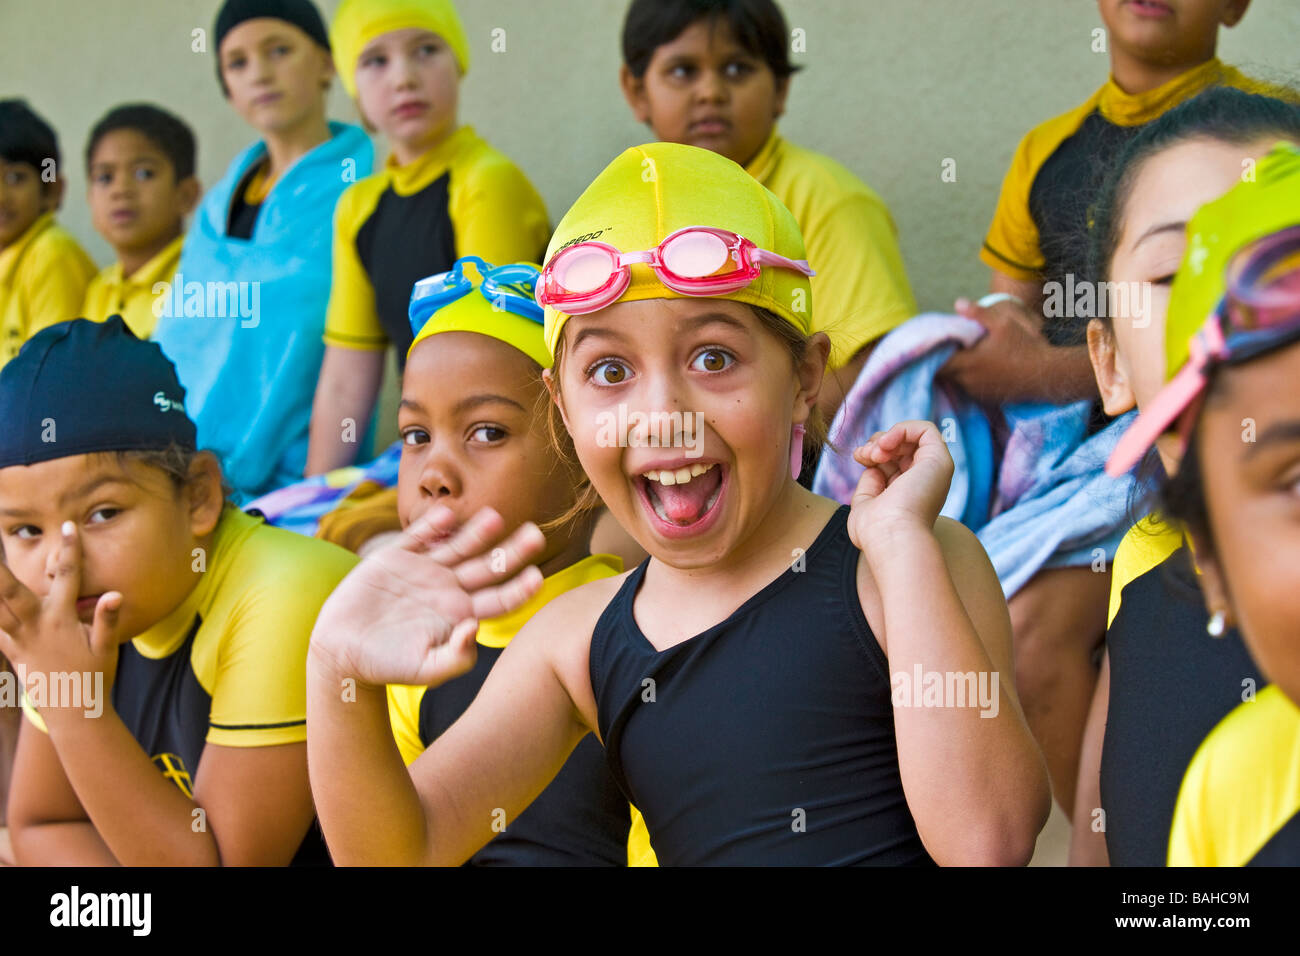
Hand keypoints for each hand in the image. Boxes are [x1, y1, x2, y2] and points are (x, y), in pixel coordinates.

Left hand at [0, 522, 122, 699]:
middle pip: (10, 592)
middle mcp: (35, 627)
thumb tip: (115, 594)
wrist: (74, 713)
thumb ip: (107, 619)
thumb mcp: (107, 648)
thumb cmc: (94, 678)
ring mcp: (19, 640)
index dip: (70, 550)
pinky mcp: (13, 652)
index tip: (68, 526)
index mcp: (61, 621)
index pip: (67, 577)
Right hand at [309, 504, 545, 688]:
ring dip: (478, 531)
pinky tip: (447, 514)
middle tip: (536, 535)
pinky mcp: (396, 557)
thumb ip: (456, 657)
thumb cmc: (387, 666)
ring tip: (496, 517)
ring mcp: (424, 570)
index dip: (519, 589)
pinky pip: (418, 537)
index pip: (500, 599)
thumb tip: (475, 628)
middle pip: (488, 566)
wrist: (342, 651)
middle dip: (513, 551)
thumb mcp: (425, 670)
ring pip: (459, 545)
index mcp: (462, 614)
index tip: (537, 577)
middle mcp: (449, 588)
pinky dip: (431, 525)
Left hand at [847, 421, 953, 549]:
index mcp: (909, 492)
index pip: (894, 461)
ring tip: (875, 452)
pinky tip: (886, 443)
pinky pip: (926, 429)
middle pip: (902, 446)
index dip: (874, 451)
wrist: (892, 537)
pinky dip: (902, 429)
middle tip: (865, 455)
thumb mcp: (865, 504)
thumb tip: (874, 466)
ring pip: (913, 436)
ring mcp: (934, 471)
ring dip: (887, 437)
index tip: (860, 457)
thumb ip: (870, 483)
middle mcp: (925, 481)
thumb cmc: (876, 531)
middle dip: (877, 443)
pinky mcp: (940, 460)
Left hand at [941, 296, 1050, 402]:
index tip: (938, 344)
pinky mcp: (986, 399)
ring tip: (963, 357)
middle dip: (943, 362)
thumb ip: (978, 314)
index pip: (937, 362)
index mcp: (967, 363)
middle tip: (949, 349)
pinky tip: (979, 369)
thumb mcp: (1003, 324)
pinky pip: (969, 389)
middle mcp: (967, 382)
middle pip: (944, 373)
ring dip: (956, 371)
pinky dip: (969, 380)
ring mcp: (977, 392)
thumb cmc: (1025, 347)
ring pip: (956, 382)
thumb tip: (958, 302)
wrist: (1047, 375)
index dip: (935, 353)